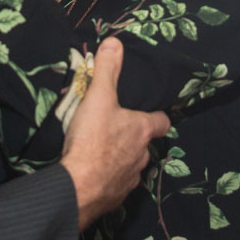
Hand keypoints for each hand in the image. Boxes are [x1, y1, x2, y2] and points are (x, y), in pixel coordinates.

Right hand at [59, 38, 171, 229]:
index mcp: (142, 130)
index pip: (162, 122)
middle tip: (113, 129)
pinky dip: (108, 179)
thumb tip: (115, 42)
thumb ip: (106, 70)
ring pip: (131, 165)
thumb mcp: (98, 98)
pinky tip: (93, 174)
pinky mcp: (116, 197)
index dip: (156, 116)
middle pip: (144, 144)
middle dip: (133, 138)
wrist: (77, 188)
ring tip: (100, 152)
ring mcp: (130, 179)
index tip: (147, 112)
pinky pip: (116, 184)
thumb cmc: (92, 139)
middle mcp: (142, 156)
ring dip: (120, 159)